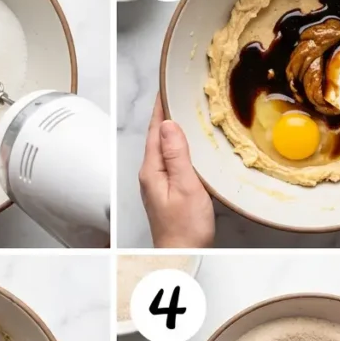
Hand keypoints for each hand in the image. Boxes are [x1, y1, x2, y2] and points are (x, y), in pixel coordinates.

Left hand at [139, 95, 214, 248]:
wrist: (181, 255)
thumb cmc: (185, 229)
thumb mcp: (185, 187)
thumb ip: (176, 155)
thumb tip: (167, 125)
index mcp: (152, 170)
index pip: (154, 129)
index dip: (160, 106)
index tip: (166, 85)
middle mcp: (150, 175)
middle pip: (156, 136)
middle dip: (166, 113)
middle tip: (177, 92)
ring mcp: (157, 184)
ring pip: (164, 148)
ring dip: (172, 130)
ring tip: (183, 112)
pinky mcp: (166, 192)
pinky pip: (170, 160)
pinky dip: (178, 147)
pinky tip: (188, 146)